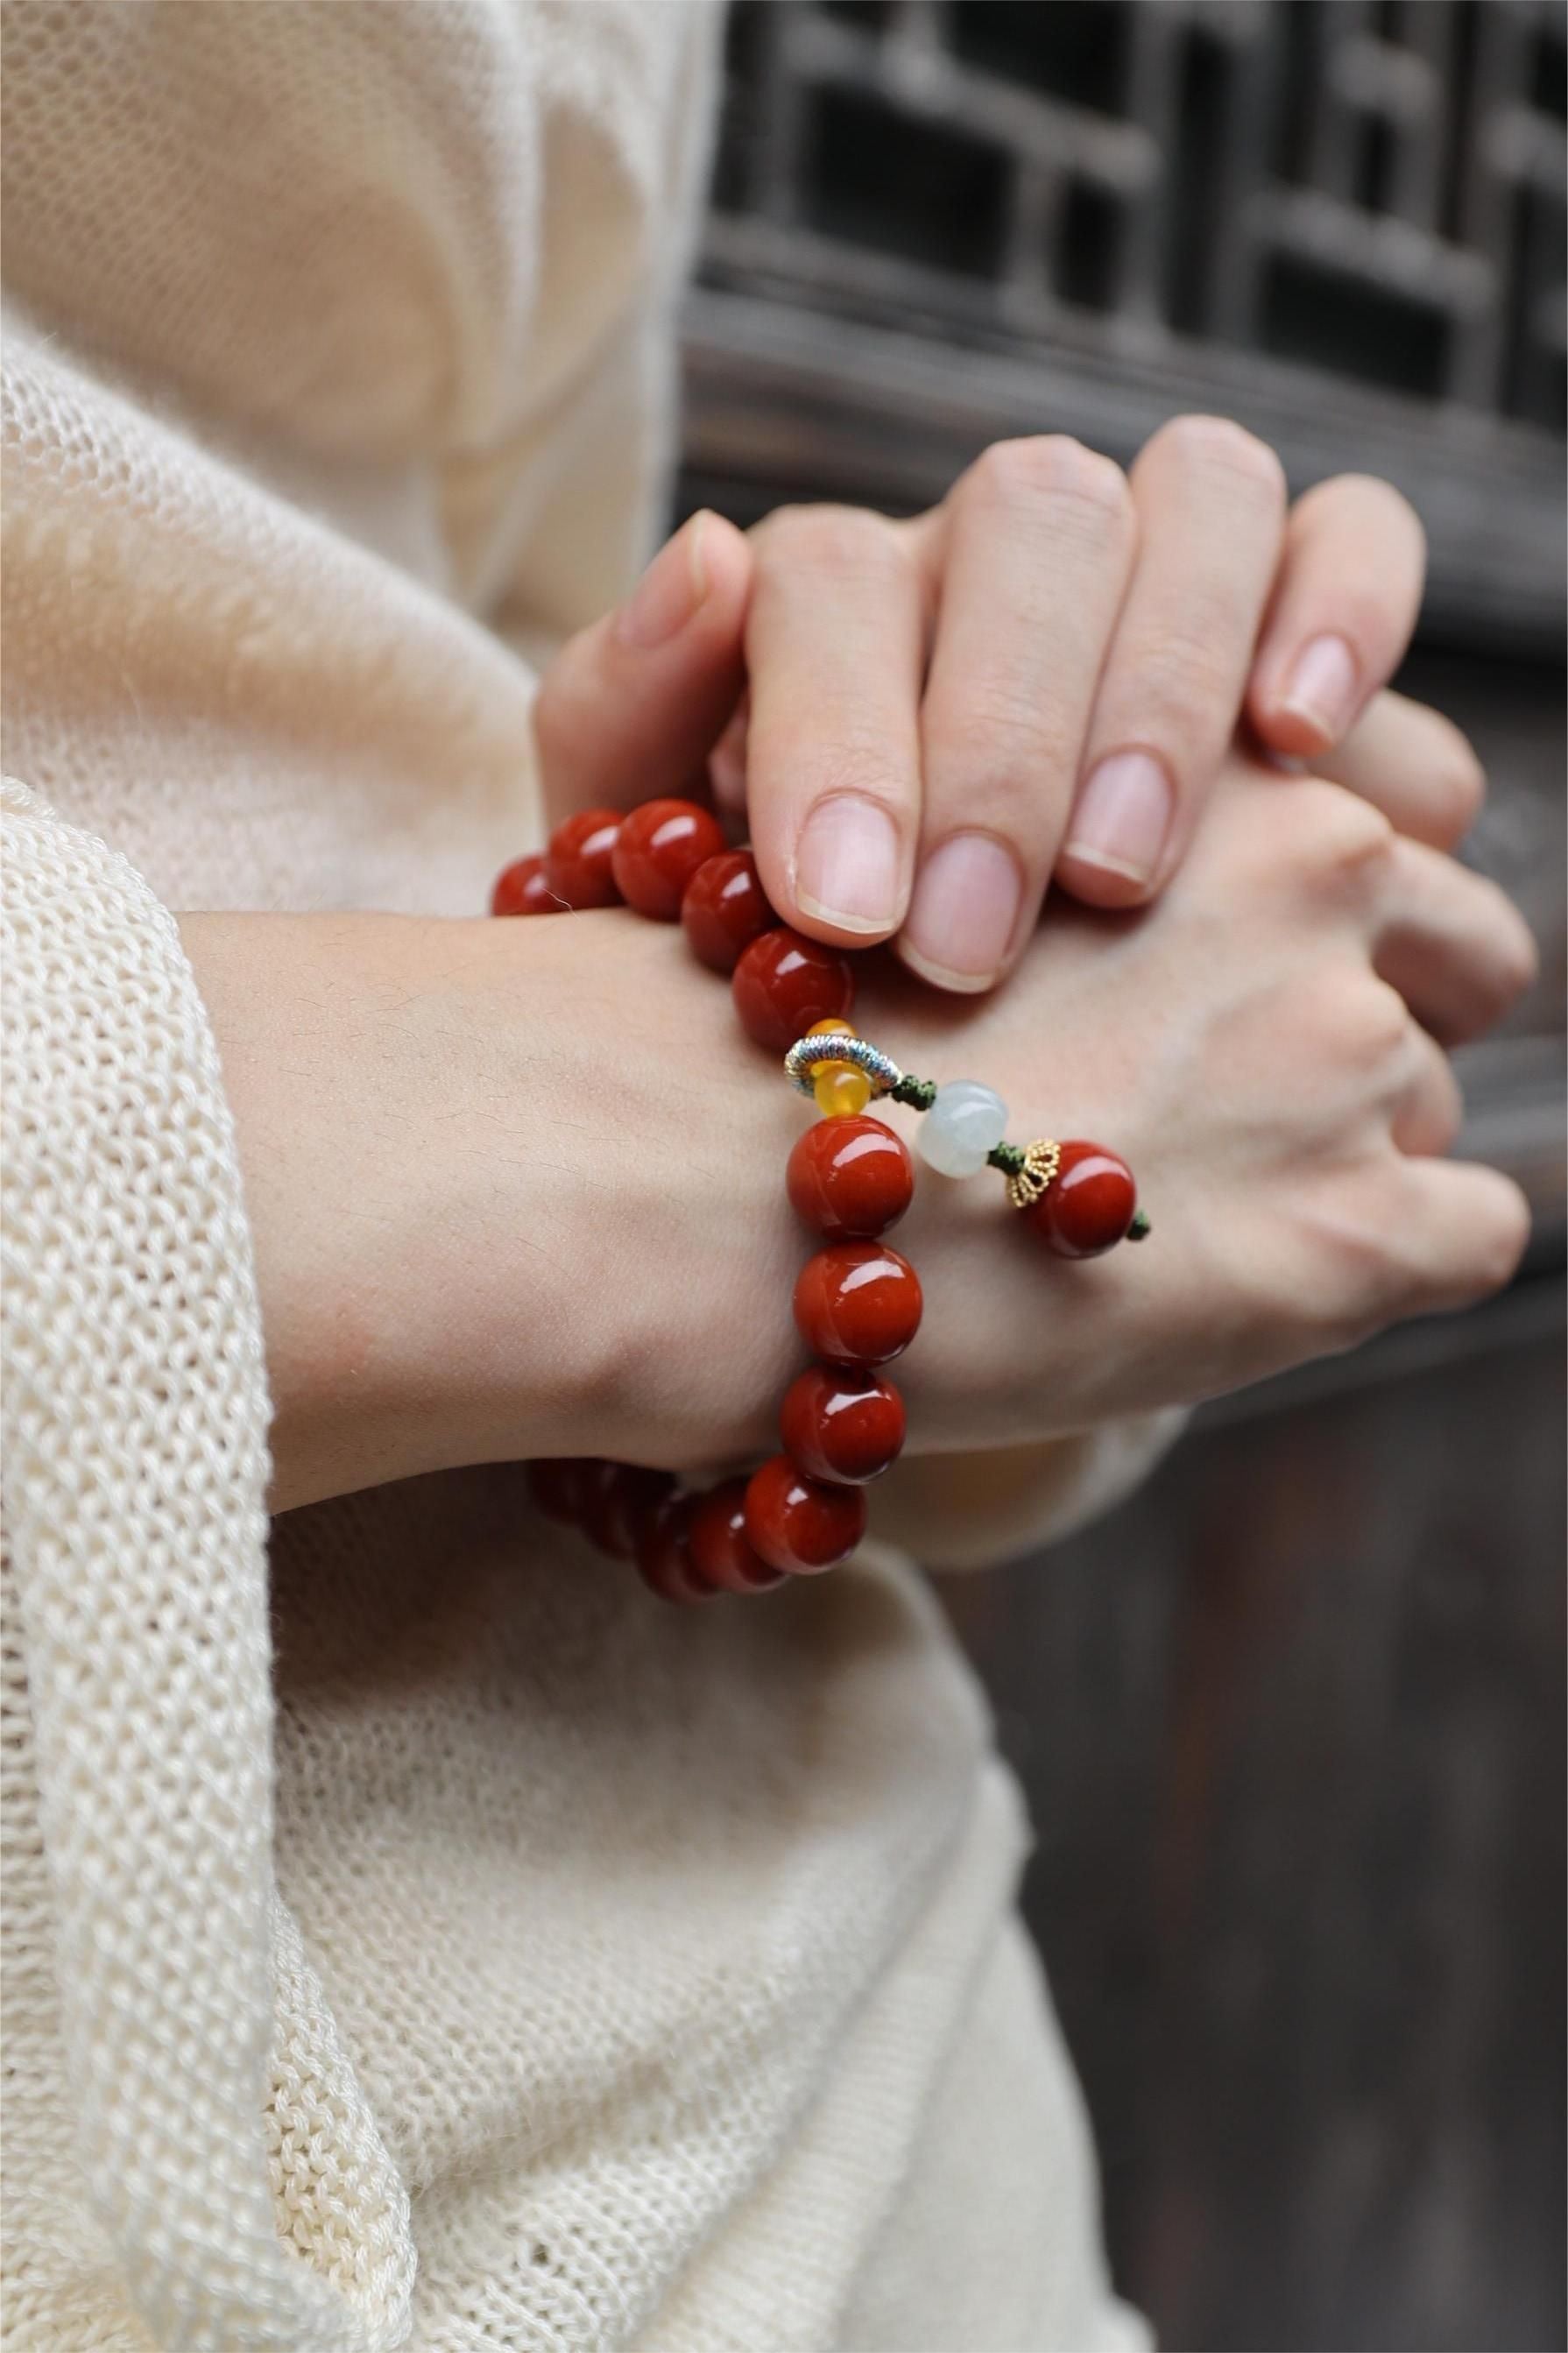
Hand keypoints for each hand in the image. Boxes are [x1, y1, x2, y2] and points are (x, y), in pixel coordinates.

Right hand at [183, 759, 1531, 1513]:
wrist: (673, 1188)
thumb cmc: (661, 989)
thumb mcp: (666, 757)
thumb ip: (729, 657)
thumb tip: (715, 564)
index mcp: (1176, 722)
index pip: (1377, 763)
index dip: (1345, 859)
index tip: (1283, 945)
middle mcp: (1307, 858)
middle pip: (1460, 934)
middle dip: (1403, 999)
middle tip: (1270, 1080)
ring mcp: (1340, 1047)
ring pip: (1439, 1086)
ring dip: (1361, 1141)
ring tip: (1219, 1203)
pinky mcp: (1350, 1234)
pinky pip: (1470, 1231)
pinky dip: (1390, 1261)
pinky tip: (1262, 1284)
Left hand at [531, 434, 1467, 994]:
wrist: (896, 977)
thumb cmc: (766, 931)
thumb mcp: (645, 843)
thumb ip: (630, 714)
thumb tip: (707, 557)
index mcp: (829, 594)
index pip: (831, 577)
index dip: (839, 730)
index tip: (844, 913)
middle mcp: (992, 545)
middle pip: (1031, 518)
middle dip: (1002, 740)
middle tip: (969, 941)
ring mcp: (1147, 556)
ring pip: (1200, 495)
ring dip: (1165, 683)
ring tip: (1122, 879)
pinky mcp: (1285, 604)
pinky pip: (1346, 533)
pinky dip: (1343, 608)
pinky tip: (1300, 737)